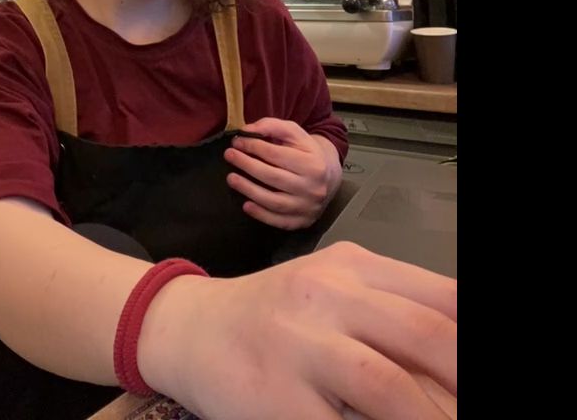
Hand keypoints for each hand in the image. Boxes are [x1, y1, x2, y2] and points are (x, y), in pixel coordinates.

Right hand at [139, 241, 457, 419]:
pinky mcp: (275, 393)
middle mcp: (327, 294)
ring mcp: (298, 342)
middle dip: (463, 383)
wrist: (191, 328)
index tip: (480, 378)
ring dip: (430, 419)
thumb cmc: (274, 316)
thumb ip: (390, 313)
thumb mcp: (333, 293)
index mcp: (353, 266)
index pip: (442, 296)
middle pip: (425, 334)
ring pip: (389, 385)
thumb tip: (453, 368)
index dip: (471, 337)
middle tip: (470, 411)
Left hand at [223, 118, 341, 229]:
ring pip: (274, 202)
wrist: (328, 176)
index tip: (237, 142)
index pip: (277, 154)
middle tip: (229, 156)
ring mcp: (308, 207)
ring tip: (231, 178)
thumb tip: (247, 130)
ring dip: (249, 190)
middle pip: (273, 177)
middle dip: (247, 165)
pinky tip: (245, 205)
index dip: (253, 146)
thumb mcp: (294, 133)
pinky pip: (279, 221)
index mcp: (313, 163)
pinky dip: (261, 215)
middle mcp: (313, 187)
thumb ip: (272, 126)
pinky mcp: (303, 221)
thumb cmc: (306, 152)